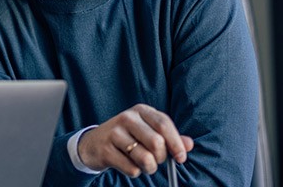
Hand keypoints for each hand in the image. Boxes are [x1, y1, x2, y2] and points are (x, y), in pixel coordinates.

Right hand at [78, 104, 194, 176]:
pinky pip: (131, 169)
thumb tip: (189, 145)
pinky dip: (134, 172)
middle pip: (156, 143)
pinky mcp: (105, 150)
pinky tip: (128, 164)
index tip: (181, 158)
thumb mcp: (148, 132)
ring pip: (145, 158)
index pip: (164, 124)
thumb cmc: (128, 138)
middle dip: (161, 158)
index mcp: (141, 110)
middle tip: (157, 161)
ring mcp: (114, 133)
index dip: (176, 143)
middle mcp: (127, 118)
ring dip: (149, 168)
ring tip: (144, 165)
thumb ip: (170, 137)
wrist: (93, 144)